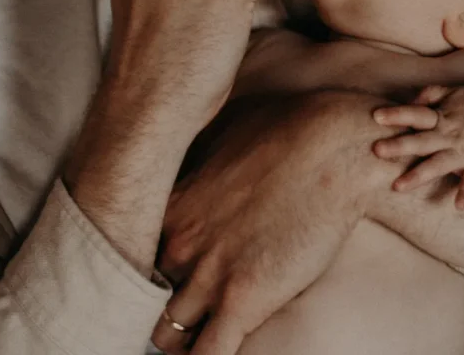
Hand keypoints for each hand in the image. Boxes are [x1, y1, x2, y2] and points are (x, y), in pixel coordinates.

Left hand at [152, 90, 390, 354]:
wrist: (330, 145)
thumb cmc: (286, 130)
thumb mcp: (224, 137)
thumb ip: (202, 165)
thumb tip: (204, 169)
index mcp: (172, 206)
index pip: (133, 256)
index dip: (148, 273)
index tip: (164, 279)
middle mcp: (179, 244)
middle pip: (142, 299)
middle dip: (159, 309)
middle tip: (182, 314)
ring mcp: (208, 276)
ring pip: (166, 337)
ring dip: (182, 343)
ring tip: (198, 340)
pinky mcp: (244, 301)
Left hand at [373, 84, 463, 209]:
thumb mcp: (453, 91)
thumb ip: (430, 94)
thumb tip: (411, 100)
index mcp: (442, 116)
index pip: (415, 114)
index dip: (397, 114)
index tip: (376, 116)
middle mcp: (449, 134)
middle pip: (420, 140)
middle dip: (398, 146)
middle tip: (376, 150)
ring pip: (437, 164)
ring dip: (418, 175)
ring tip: (397, 187)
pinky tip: (459, 206)